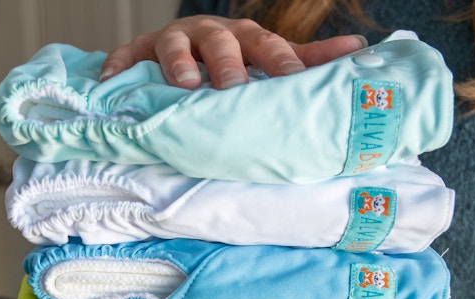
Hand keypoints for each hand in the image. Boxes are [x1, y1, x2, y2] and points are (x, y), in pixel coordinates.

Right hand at [100, 15, 367, 89]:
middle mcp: (212, 34)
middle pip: (222, 43)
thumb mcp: (271, 59)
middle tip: (235, 88)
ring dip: (179, 63)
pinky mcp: (142, 51)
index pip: (269, 48)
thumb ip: (309, 59)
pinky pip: (129, 56)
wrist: (187, 53)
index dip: (282, 64)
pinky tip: (114, 79)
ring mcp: (175, 40)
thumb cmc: (237, 60)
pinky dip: (121, 66)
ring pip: (175, 45)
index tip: (297, 85)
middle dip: (228, 65)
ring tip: (183, 85)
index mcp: (247, 37)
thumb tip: (360, 50)